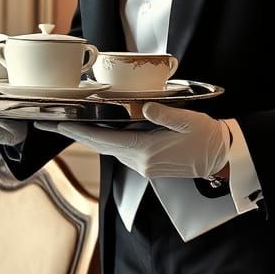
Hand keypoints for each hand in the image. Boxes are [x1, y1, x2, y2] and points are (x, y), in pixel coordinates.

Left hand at [35, 102, 229, 178]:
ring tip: (68, 125)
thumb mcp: (188, 120)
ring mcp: (144, 167)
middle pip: (101, 147)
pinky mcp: (149, 166)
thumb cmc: (208, 137)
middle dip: (75, 135)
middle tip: (51, 125)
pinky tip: (97, 132)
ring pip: (109, 150)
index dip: (81, 132)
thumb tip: (145, 106)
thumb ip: (164, 113)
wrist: (223, 158)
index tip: (61, 124)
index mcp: (147, 152)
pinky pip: (121, 151)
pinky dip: (105, 141)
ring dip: (89, 138)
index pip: (105, 140)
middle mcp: (141, 163)